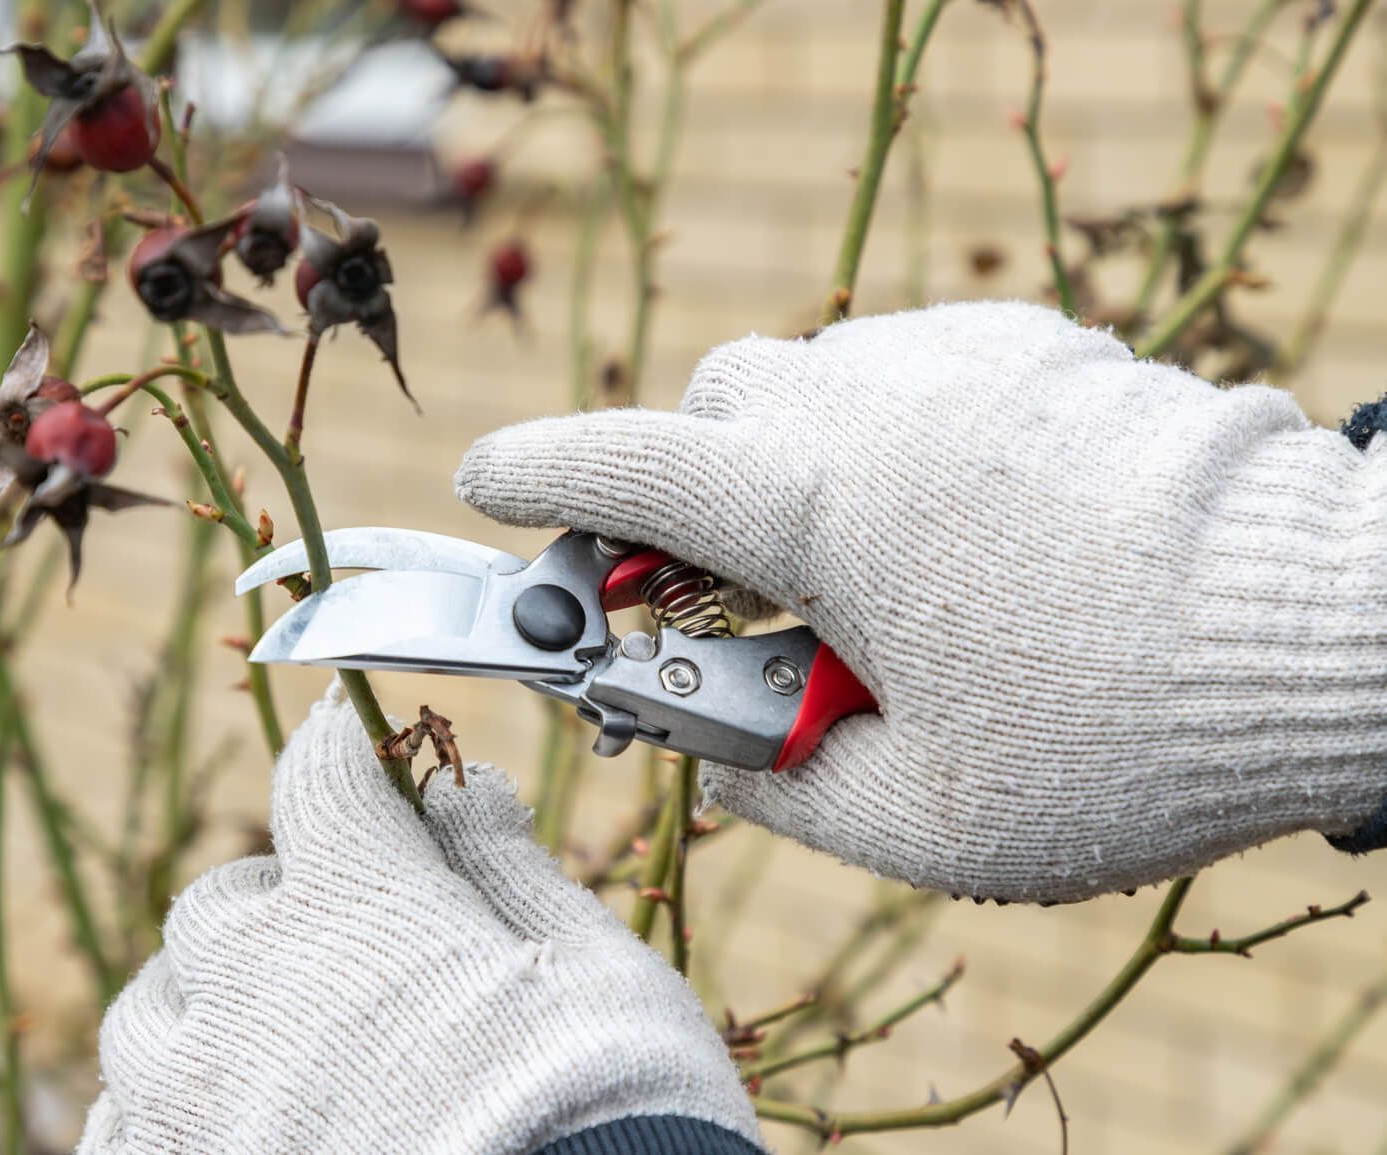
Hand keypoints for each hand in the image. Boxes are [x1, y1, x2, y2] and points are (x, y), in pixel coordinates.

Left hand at [79, 686, 759, 1153]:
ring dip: (202, 1000)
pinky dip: (156, 1106)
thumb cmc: (610, 1108)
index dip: (341, 753)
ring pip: (148, 1015)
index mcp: (360, 909)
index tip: (351, 746)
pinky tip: (211, 1112)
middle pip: (221, 902)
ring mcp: (202, 1103)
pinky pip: (119, 1130)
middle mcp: (255, 991)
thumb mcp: (594, 966)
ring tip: (262, 1026)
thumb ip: (509, 865)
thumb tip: (466, 788)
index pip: (320, 782)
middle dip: (278, 897)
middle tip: (339, 931)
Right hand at [455, 301, 1386, 902]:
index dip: (534, 473)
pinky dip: (880, 435)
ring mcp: (966, 358)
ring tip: (848, 575)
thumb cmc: (1129, 742)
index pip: (627, 463)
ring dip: (785, 464)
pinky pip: (908, 367)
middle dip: (677, 490)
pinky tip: (944, 525)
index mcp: (829, 506)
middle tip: (700, 593)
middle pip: (711, 406)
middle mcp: (882, 401)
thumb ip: (782, 789)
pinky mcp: (1042, 349)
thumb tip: (725, 752)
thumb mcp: (927, 823)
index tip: (482, 484)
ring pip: (811, 378)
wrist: (1339, 634)